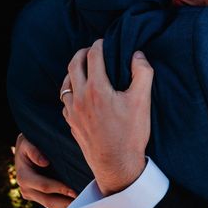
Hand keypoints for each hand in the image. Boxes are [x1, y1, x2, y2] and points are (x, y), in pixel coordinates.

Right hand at [14, 133, 76, 207]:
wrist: (24, 149)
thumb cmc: (28, 143)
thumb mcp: (27, 142)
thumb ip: (33, 151)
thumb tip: (44, 162)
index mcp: (24, 177)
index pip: (44, 186)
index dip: (59, 189)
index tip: (74, 191)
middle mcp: (26, 189)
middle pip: (48, 200)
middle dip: (65, 203)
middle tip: (81, 206)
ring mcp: (31, 195)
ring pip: (50, 205)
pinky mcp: (37, 197)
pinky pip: (51, 204)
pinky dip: (63, 206)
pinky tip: (75, 207)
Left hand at [61, 39, 152, 195]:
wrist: (117, 166)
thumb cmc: (131, 133)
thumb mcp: (142, 100)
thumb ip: (142, 73)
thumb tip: (138, 55)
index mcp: (97, 88)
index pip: (93, 55)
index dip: (99, 44)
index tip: (105, 42)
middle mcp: (80, 97)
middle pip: (74, 64)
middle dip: (83, 52)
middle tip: (93, 50)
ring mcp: (72, 111)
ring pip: (66, 82)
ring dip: (74, 71)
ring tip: (85, 69)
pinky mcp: (71, 123)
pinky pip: (65, 101)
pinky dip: (71, 91)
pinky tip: (80, 94)